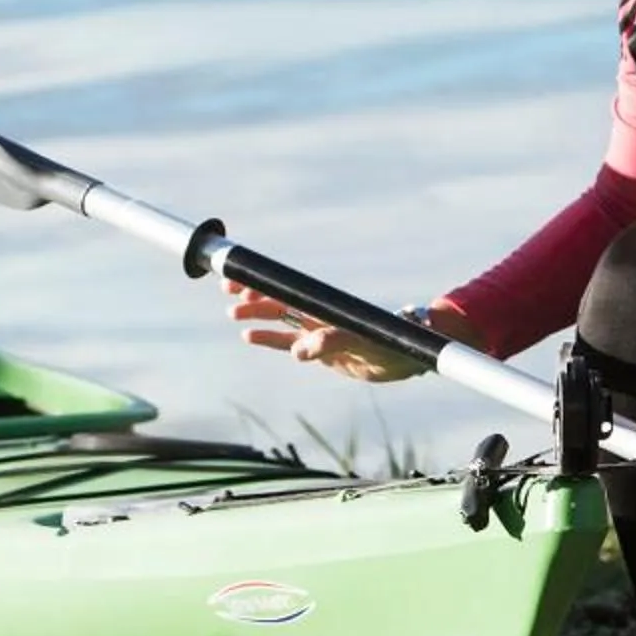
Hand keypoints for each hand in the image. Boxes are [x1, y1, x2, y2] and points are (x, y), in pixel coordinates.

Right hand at [221, 279, 469, 383]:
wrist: (408, 359)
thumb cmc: (392, 342)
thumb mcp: (363, 342)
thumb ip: (333, 343)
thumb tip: (301, 350)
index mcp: (326, 306)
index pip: (288, 290)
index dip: (263, 283)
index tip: (240, 277)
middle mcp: (319, 315)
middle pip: (279, 301)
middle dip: (253, 294)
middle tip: (227, 289)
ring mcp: (318, 333)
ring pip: (280, 320)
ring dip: (257, 315)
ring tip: (232, 314)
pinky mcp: (321, 352)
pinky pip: (289, 342)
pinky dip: (270, 339)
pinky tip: (249, 336)